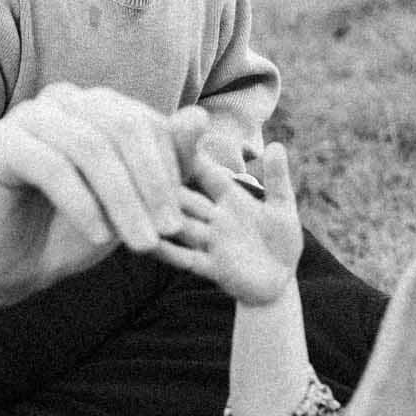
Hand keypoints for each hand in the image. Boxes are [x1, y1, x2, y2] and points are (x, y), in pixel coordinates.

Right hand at [0, 85, 208, 308]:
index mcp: (94, 106)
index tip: (179, 218)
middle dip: (153, 183)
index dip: (170, 169)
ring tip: (141, 244)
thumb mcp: (132, 201)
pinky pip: (52, 167)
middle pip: (122, 127)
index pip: (147, 122)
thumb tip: (200, 116)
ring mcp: (27, 117)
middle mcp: (61, 101)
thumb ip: (167, 162)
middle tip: (169, 231)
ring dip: (124, 200)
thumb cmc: (71, 230)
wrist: (8, 266)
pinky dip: (83, 205)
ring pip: (90, 148)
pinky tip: (98, 237)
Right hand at [154, 141, 302, 305]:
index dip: (190, 156)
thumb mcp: (283, 208)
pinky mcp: (212, 267)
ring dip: (160, 217)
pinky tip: (146, 244)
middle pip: (186, 198)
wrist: (278, 282)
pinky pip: (185, 258)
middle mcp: (215, 217)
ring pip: (180, 226)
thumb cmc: (282, 241)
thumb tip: (275, 144)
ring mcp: (211, 242)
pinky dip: (166, 251)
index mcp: (231, 198)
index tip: (168, 133)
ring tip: (132, 205)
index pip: (207, 173)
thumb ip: (277, 178)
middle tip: (138, 166)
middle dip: (165, 185)